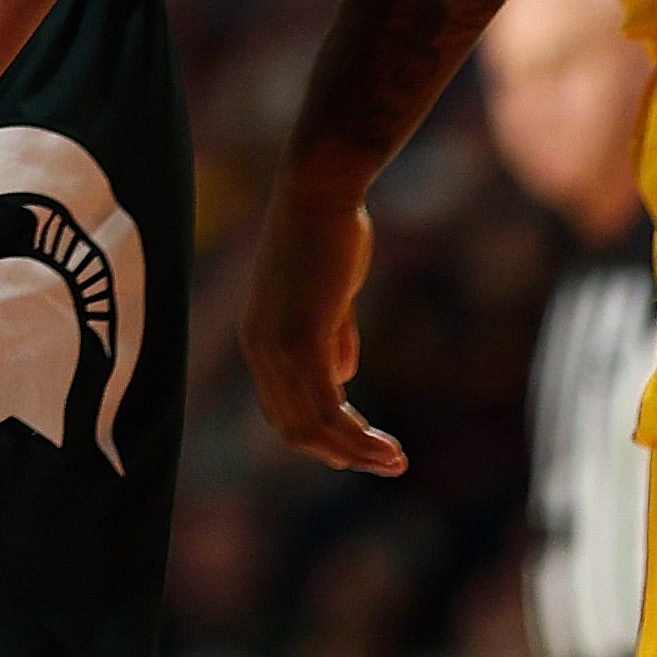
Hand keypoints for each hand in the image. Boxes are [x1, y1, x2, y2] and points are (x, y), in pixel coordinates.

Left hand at [237, 160, 407, 475]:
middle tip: (387, 464)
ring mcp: (276, 347)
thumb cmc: (329, 234)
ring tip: (396, 462)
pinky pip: (328, 408)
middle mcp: (260, 349)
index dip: (321, 439)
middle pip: (294, 428)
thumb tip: (344, 376)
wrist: (320, 193)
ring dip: (356, 453)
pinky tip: (387, 445)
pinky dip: (358, 437)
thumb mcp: (329, 295)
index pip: (282, 412)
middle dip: (341, 455)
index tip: (361, 451)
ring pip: (312, 427)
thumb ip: (333, 335)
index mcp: (260, 339)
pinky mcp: (301, 340)